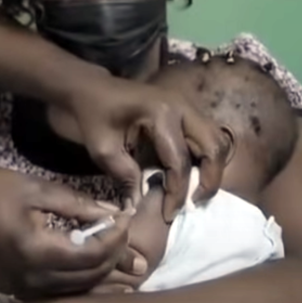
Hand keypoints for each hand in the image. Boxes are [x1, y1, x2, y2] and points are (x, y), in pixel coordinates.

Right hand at [0, 165, 136, 297]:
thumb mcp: (36, 189)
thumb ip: (78, 204)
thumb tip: (112, 214)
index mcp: (37, 252)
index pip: (93, 254)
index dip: (116, 238)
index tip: (126, 216)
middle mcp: (32, 279)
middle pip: (89, 277)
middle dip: (114, 255)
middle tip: (125, 230)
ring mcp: (23, 287)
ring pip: (77, 288)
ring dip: (100, 269)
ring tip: (117, 247)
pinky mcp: (18, 286)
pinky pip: (60, 288)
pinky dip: (81, 275)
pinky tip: (90, 258)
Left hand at [58, 74, 230, 220]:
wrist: (85, 88)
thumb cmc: (90, 115)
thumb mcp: (102, 149)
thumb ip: (126, 178)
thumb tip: (139, 208)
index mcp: (161, 113)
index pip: (179, 161)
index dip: (177, 193)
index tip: (168, 215)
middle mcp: (181, 106)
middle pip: (214, 147)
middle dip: (210, 179)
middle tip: (194, 203)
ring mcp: (185, 105)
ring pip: (216, 139)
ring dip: (212, 167)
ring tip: (195, 191)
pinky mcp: (183, 110)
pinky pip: (206, 134)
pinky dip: (205, 156)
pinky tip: (190, 174)